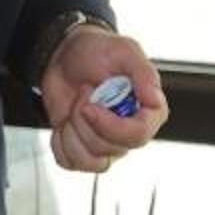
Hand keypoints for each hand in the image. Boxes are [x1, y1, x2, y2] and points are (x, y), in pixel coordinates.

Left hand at [39, 22, 166, 172]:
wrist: (64, 55)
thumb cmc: (96, 51)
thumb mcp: (122, 51)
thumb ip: (143, 73)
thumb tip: (155, 99)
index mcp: (147, 110)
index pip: (138, 135)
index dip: (111, 126)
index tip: (89, 106)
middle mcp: (129, 131)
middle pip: (110, 149)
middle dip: (85, 121)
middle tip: (83, 92)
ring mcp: (106, 142)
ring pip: (91, 161)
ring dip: (72, 133)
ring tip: (74, 107)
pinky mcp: (83, 148)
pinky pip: (71, 163)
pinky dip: (60, 143)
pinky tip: (64, 122)